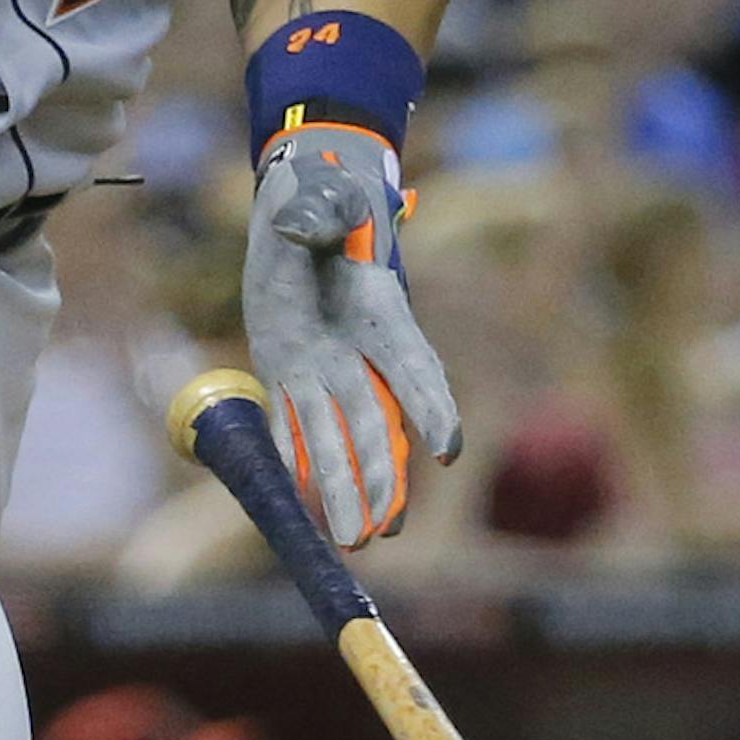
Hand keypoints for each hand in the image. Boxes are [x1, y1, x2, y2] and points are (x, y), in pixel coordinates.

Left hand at [242, 121, 460, 545]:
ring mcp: (324, 366)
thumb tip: (296, 229)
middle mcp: (357, 349)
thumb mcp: (319, 197)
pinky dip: (304, 466)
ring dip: (349, 490)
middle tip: (386, 530)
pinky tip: (311, 509)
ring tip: (357, 542)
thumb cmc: (320, 196)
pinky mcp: (289, 372)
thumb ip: (317, 215)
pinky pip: (297, 427)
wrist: (298, 204)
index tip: (449, 449)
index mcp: (378, 309)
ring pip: (341, 438)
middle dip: (382, 477)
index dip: (431, 407)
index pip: (412, 364)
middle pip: (377, 422)